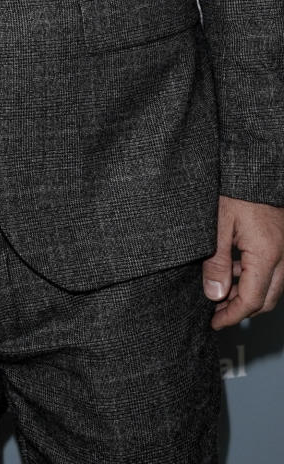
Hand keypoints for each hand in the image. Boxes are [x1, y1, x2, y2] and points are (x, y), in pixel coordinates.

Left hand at [203, 195, 283, 328]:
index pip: (252, 301)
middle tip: (217, 312)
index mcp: (266, 255)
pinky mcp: (282, 243)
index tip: (215, 322)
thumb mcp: (218, 225)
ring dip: (249, 294)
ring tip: (221, 292)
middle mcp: (282, 257)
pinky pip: (274, 272)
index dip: (232, 316)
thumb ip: (217, 261)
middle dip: (242, 310)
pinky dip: (256, 279)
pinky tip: (236, 270)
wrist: (256, 168)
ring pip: (272, 288)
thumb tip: (215, 295)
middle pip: (266, 300)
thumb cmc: (237, 190)